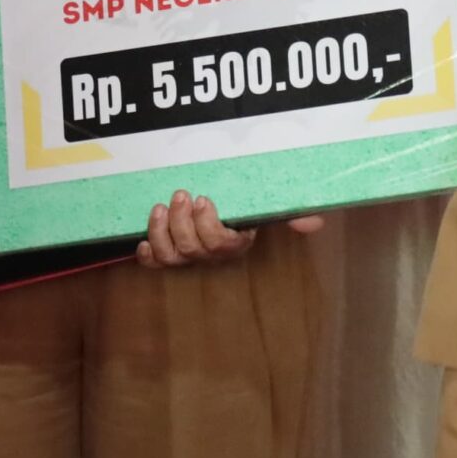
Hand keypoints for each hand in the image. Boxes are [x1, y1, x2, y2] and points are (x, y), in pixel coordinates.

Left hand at [134, 189, 324, 268]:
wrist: (221, 209)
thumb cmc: (242, 209)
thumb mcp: (266, 208)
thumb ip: (290, 213)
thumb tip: (314, 223)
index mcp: (233, 244)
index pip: (221, 244)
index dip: (208, 225)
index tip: (204, 199)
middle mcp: (210, 255)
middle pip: (192, 249)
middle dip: (182, 221)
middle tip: (181, 194)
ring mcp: (187, 256)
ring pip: (171, 256)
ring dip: (161, 231)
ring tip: (159, 208)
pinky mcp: (166, 253)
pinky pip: (154, 263)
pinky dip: (147, 254)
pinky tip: (142, 240)